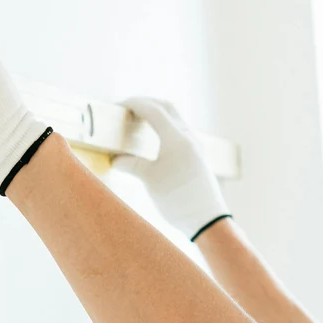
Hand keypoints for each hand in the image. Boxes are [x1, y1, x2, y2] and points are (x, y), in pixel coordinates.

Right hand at [117, 97, 230, 239]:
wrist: (206, 219)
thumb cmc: (178, 199)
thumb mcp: (150, 180)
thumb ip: (132, 165)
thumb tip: (116, 160)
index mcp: (176, 138)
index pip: (153, 110)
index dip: (134, 104)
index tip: (119, 106)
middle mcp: (189, 136)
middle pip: (167, 107)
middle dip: (146, 103)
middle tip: (128, 108)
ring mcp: (196, 144)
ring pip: (175, 117)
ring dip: (157, 113)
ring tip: (139, 121)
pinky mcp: (198, 154)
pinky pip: (180, 130)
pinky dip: (165, 126)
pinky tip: (155, 137)